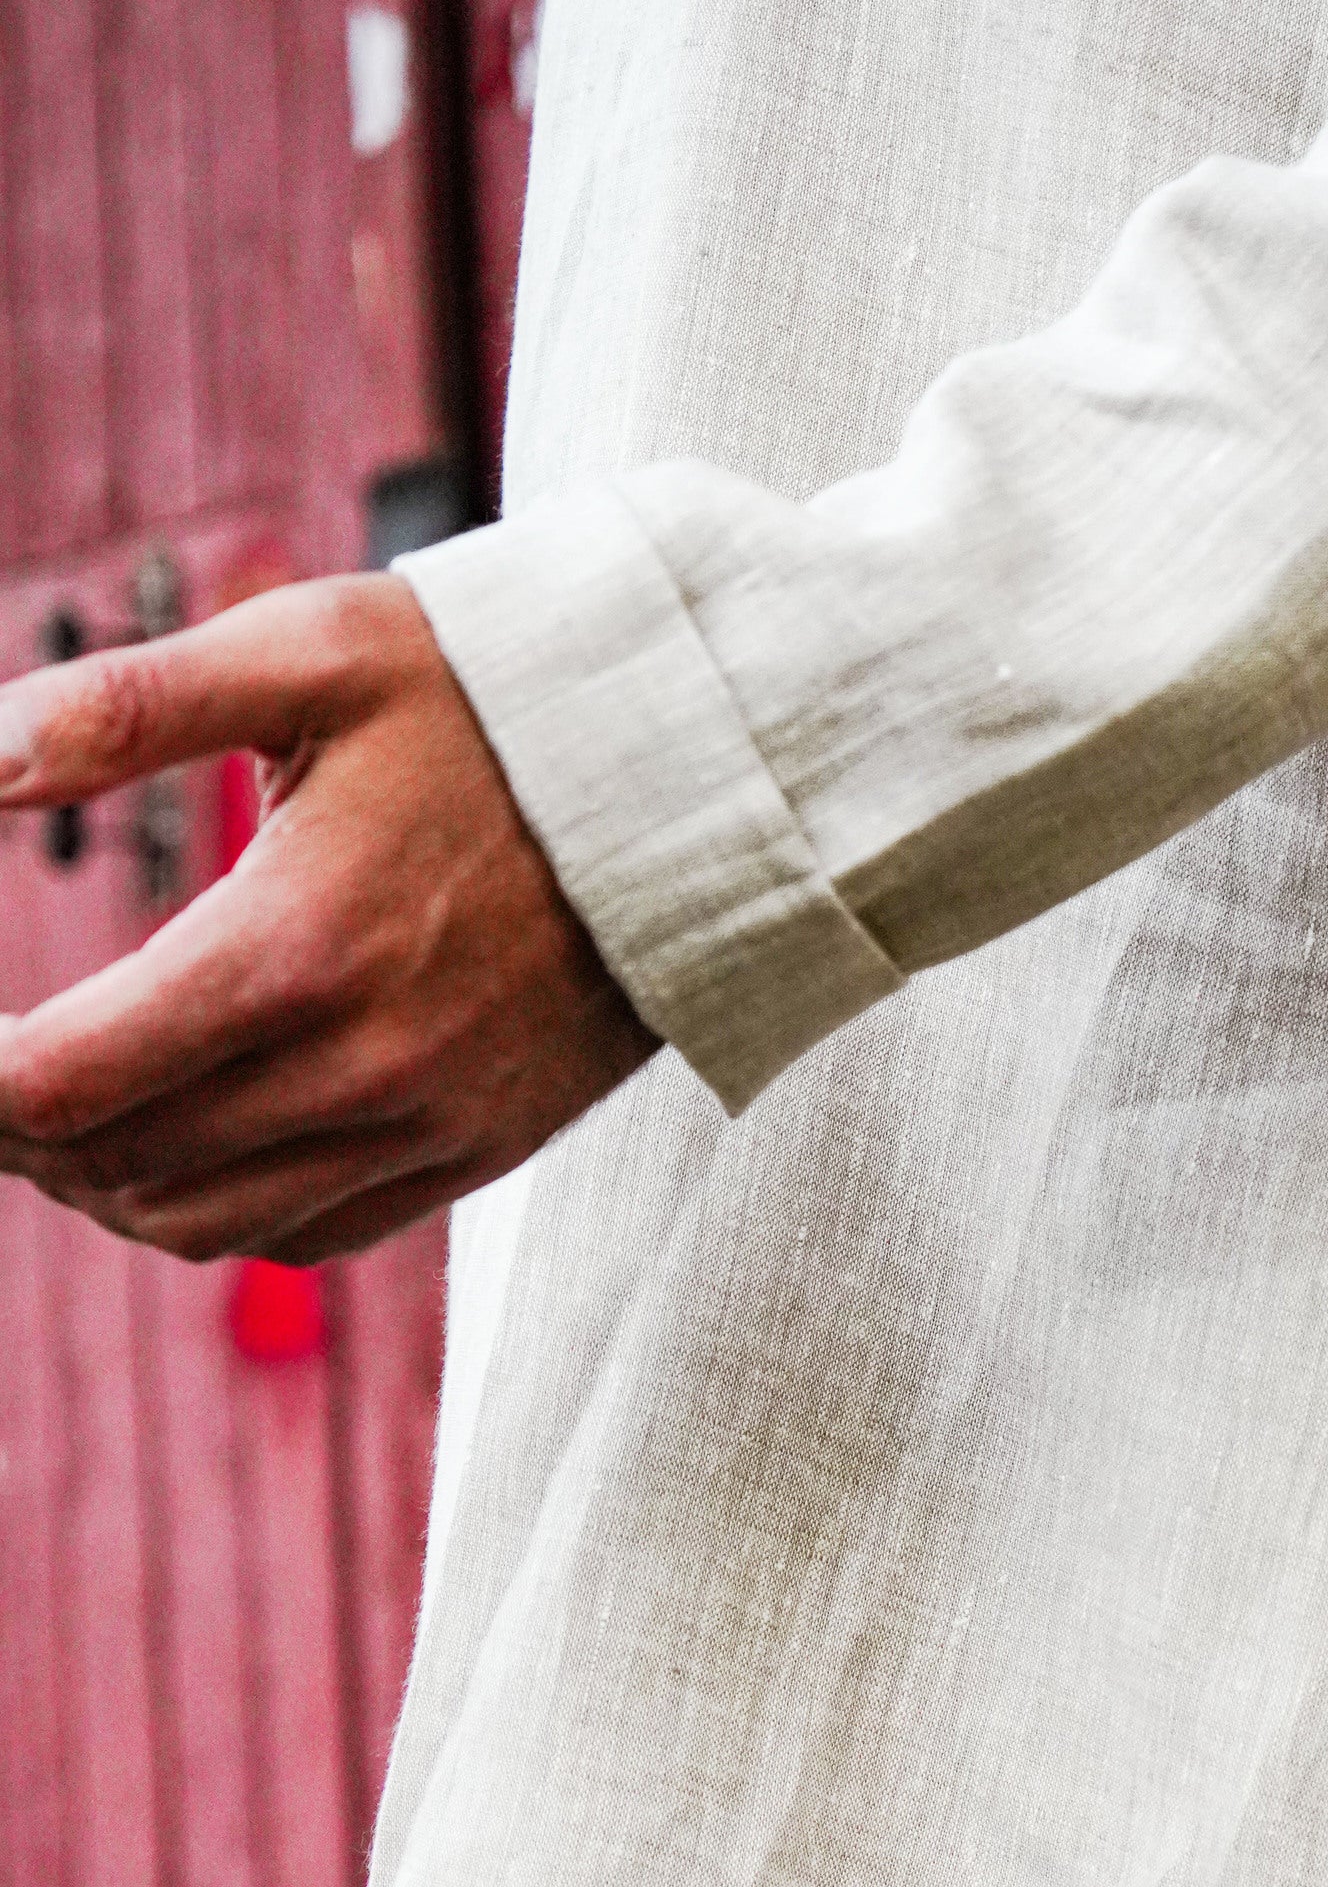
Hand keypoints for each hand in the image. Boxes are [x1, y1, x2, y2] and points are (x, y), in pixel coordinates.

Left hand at [0, 574, 657, 1263]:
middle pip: (114, 1163)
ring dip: (99, 1182)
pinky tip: (174, 1143)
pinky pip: (301, 1234)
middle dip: (15, 1130)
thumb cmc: (495, 699)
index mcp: (295, 946)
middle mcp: (359, 1067)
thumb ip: (123, 705)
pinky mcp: (471, 1152)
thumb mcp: (307, 653)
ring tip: (56, 1117)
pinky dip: (208, 1210)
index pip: (64, 1079)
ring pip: (198, 1221)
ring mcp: (423, 1126)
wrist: (700, 786)